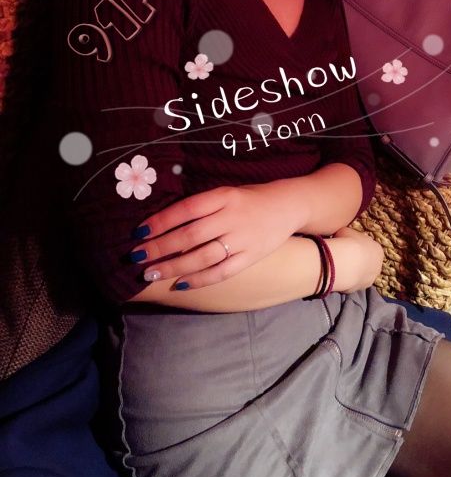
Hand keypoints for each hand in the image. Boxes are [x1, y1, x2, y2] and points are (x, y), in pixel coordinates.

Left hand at [128, 183, 302, 289]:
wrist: (289, 205)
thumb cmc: (249, 199)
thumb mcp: (225, 193)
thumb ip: (200, 207)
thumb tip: (161, 224)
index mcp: (223, 196)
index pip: (186, 209)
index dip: (161, 221)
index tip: (139, 232)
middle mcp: (231, 217)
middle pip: (190, 235)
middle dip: (159, 248)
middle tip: (136, 258)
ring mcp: (242, 239)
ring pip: (202, 257)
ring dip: (174, 266)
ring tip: (151, 274)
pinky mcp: (251, 257)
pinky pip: (222, 271)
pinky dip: (200, 279)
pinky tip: (181, 283)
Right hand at [327, 226, 383, 292]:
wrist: (344, 262)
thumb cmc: (348, 242)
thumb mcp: (346, 231)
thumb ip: (349, 235)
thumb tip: (343, 236)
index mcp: (378, 250)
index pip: (369, 247)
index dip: (358, 247)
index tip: (348, 246)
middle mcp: (378, 266)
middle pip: (367, 262)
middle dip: (357, 260)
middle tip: (344, 257)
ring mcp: (370, 279)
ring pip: (361, 274)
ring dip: (353, 271)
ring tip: (339, 267)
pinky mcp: (360, 289)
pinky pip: (352, 282)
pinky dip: (347, 279)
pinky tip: (338, 275)